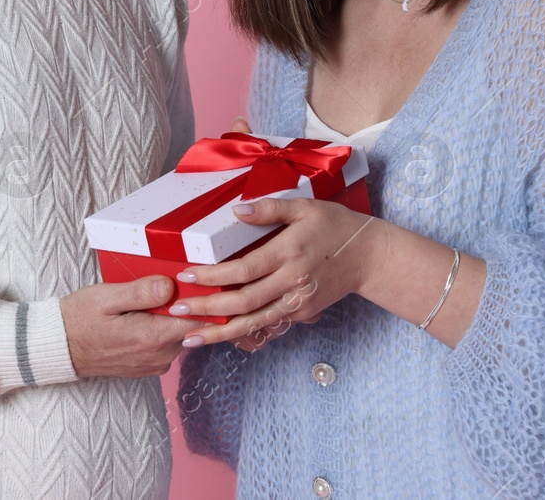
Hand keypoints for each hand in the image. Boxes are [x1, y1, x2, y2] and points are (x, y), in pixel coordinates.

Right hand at [59, 275, 202, 376]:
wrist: (59, 348)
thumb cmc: (79, 319)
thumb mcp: (106, 297)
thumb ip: (141, 292)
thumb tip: (171, 285)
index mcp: (152, 338)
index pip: (198, 319)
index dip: (198, 297)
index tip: (189, 281)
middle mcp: (159, 356)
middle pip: (191, 325)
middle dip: (184, 304)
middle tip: (165, 283)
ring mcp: (155, 364)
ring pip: (180, 333)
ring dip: (171, 316)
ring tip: (149, 299)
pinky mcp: (149, 366)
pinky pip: (168, 343)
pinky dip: (162, 327)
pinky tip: (143, 315)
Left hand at [170, 194, 381, 348]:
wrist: (369, 257)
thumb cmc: (335, 226)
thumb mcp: (305, 207)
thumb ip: (269, 209)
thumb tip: (235, 211)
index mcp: (290, 252)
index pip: (244, 269)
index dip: (213, 276)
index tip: (187, 276)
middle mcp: (292, 281)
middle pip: (243, 302)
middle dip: (207, 309)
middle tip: (176, 312)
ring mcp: (297, 302)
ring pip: (253, 323)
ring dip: (220, 333)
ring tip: (190, 338)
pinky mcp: (301, 313)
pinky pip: (267, 325)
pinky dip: (242, 333)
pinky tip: (220, 336)